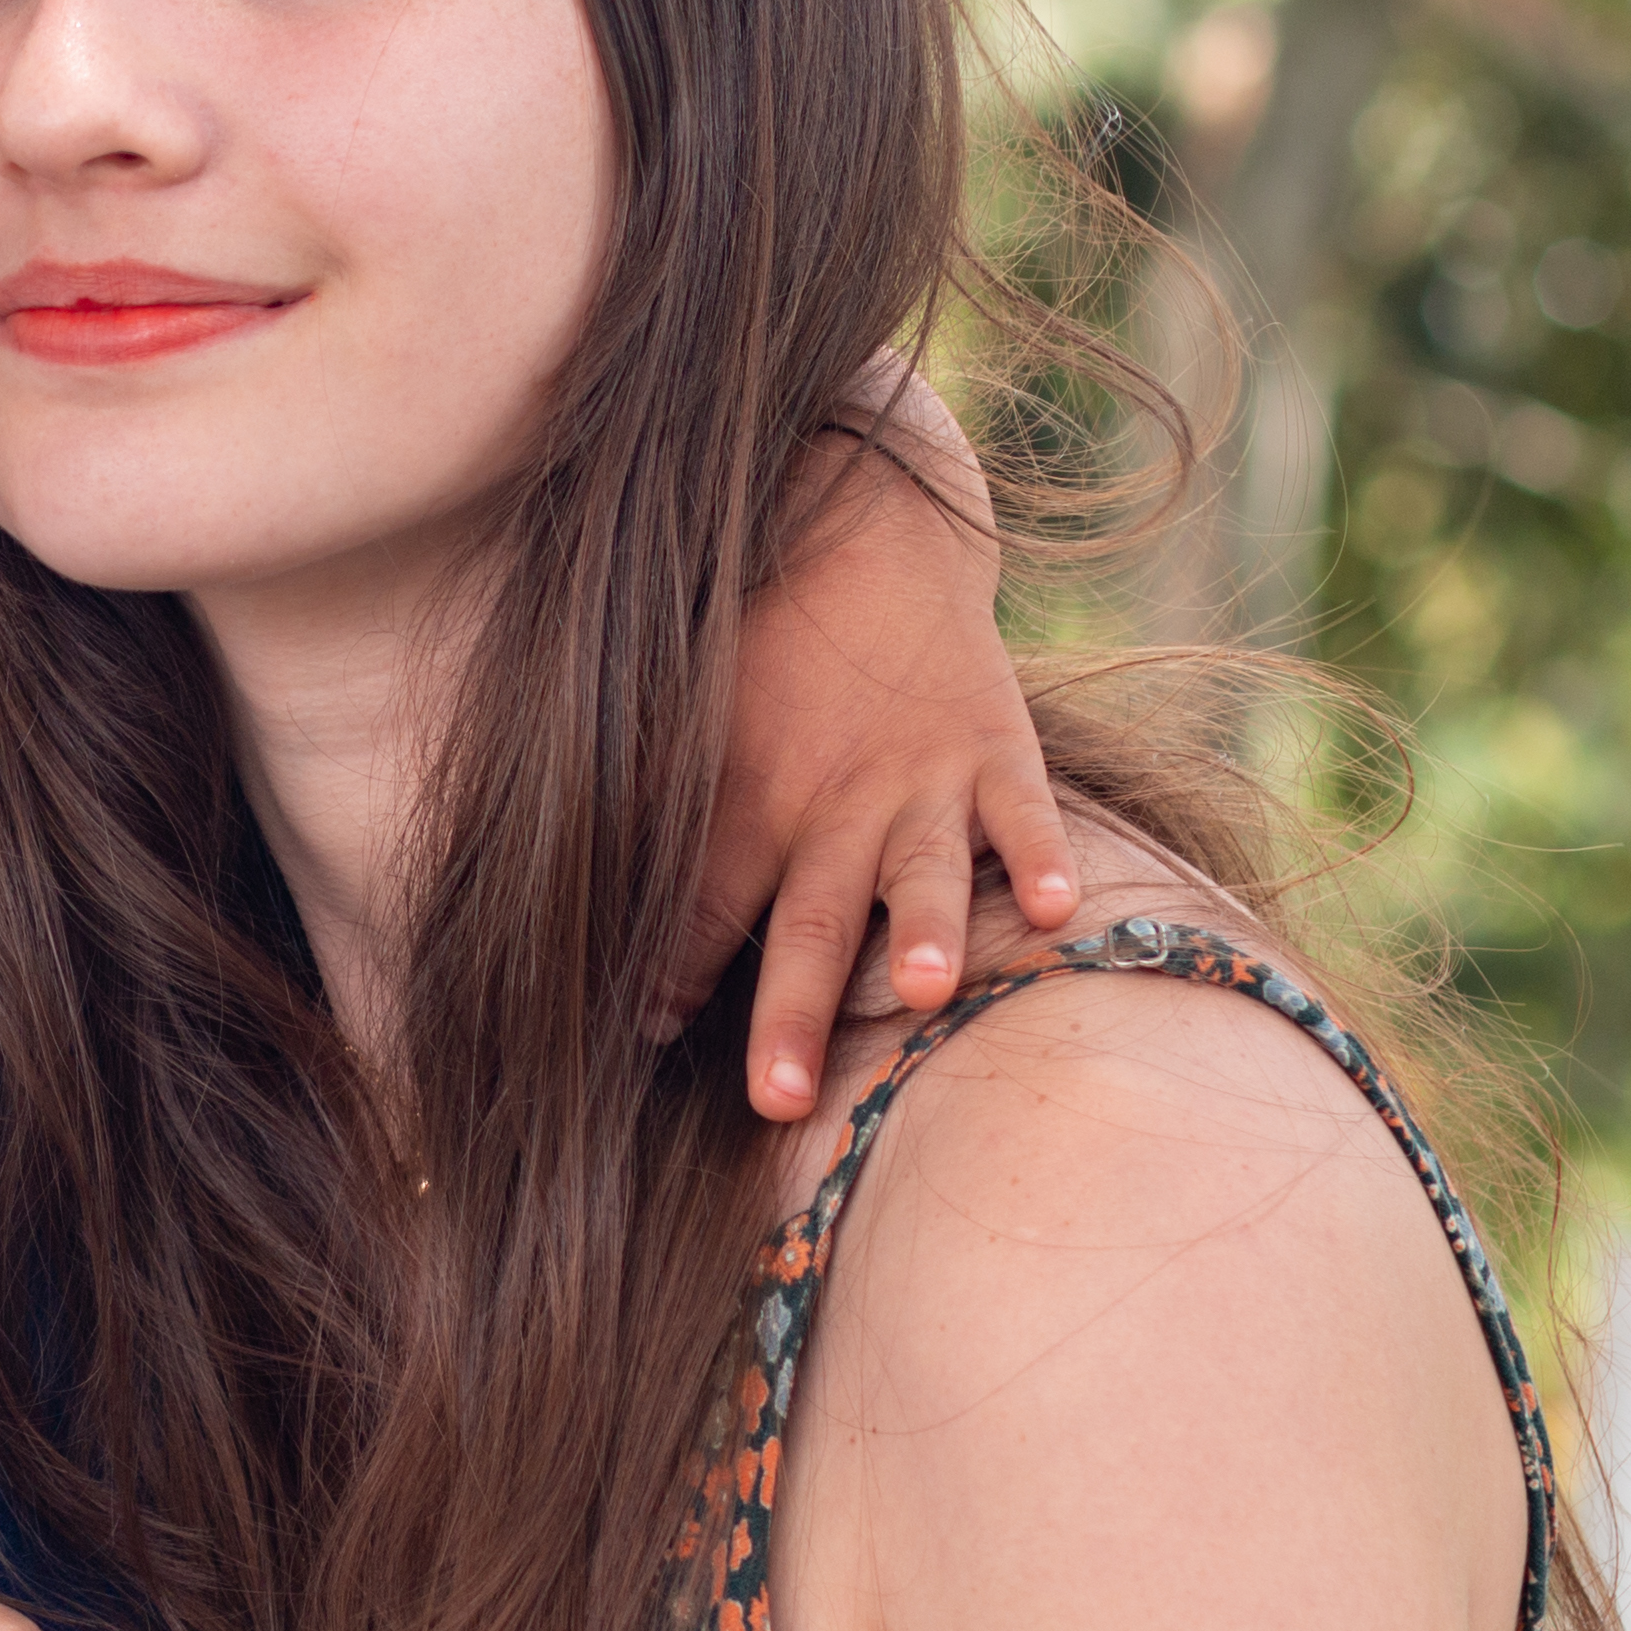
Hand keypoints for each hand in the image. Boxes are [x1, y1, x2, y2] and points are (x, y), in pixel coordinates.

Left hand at [675, 359, 1076, 1122]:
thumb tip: (575, 908)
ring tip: (922, 988)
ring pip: (923, 873)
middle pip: (808, 923)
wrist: (862, 533)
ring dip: (922, 932)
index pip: (699, 909)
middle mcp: (833, 808)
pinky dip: (1043, 857)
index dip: (668, 975)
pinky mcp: (997, 750)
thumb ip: (668, 814)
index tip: (637, 1046)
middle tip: (773, 1097)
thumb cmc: (763, 650)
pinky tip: (1055, 911)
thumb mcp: (698, 722)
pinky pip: (1024, 812)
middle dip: (790, 1011)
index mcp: (748, 805)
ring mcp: (921, 784)